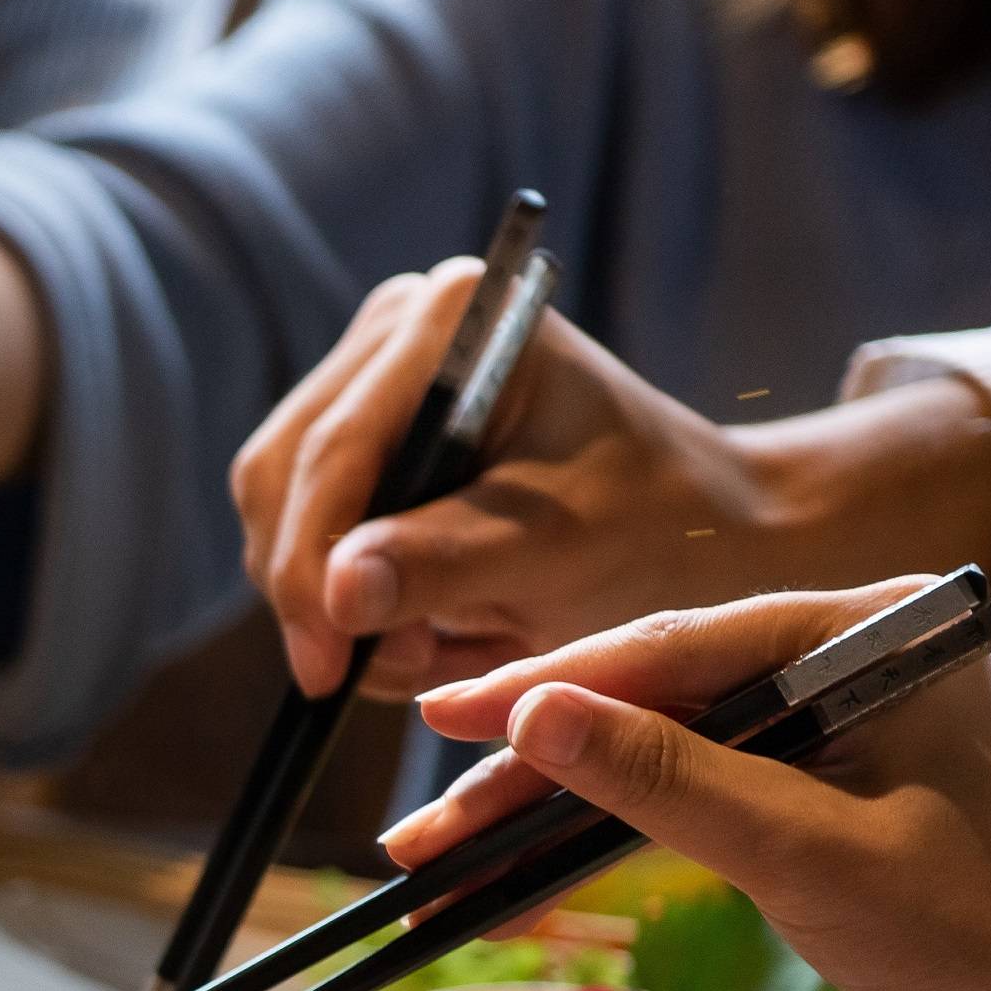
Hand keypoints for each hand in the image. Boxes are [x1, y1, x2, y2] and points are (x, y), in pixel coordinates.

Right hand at [232, 269, 990, 698]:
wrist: (706, 530)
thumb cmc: (656, 531)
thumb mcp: (556, 553)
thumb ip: (443, 565)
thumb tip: (334, 594)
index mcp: (455, 320)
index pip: (334, 452)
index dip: (309, 567)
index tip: (325, 668)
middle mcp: (400, 326)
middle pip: (285, 474)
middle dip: (320, 588)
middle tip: (387, 670)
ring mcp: (375, 374)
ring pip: (284, 508)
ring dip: (337, 599)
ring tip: (430, 649)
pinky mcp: (368, 430)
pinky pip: (312, 525)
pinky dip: (354, 592)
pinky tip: (425, 624)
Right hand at [383, 584, 990, 990]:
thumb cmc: (976, 928)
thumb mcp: (807, 853)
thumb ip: (667, 779)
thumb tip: (535, 714)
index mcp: (862, 628)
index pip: (672, 647)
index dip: (549, 688)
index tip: (446, 714)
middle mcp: (840, 647)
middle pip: (647, 689)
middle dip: (528, 756)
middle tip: (421, 811)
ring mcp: (823, 710)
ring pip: (652, 738)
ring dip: (550, 797)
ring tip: (442, 845)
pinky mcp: (810, 771)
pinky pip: (684, 781)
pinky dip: (605, 821)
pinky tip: (522, 854)